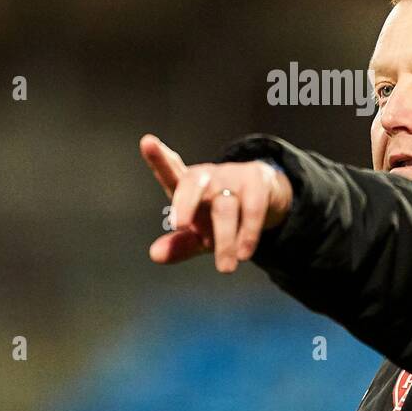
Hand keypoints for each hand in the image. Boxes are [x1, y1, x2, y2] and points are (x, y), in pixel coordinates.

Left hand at [140, 133, 293, 272]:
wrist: (265, 200)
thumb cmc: (220, 216)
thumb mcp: (200, 234)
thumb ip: (179, 245)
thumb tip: (155, 255)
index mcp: (188, 187)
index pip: (170, 172)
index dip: (158, 158)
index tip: (147, 142)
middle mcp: (208, 177)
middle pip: (193, 183)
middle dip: (185, 201)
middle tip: (180, 225)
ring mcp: (233, 177)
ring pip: (225, 207)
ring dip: (225, 240)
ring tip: (226, 268)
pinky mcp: (257, 182)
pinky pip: (252, 208)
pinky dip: (248, 232)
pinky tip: (244, 253)